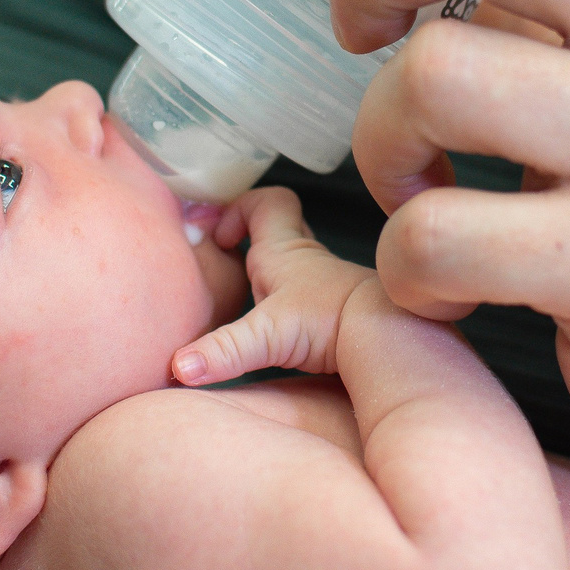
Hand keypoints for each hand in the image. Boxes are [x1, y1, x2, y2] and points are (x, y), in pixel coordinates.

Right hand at [171, 187, 372, 383]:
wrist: (390, 339)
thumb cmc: (332, 323)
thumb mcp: (266, 336)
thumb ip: (222, 350)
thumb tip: (178, 367)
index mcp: (283, 252)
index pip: (266, 202)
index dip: (239, 208)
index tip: (217, 237)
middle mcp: (304, 261)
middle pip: (277, 227)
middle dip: (247, 235)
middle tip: (221, 257)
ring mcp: (321, 284)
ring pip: (290, 260)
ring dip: (266, 270)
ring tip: (239, 293)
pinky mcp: (333, 309)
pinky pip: (302, 291)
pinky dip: (284, 299)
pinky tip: (273, 325)